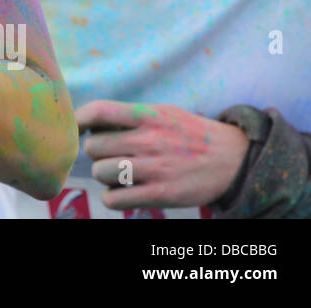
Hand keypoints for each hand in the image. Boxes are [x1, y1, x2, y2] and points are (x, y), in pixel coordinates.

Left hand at [78, 100, 247, 209]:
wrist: (234, 159)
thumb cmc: (189, 134)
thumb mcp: (163, 113)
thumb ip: (129, 116)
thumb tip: (89, 122)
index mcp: (148, 116)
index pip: (99, 111)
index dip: (79, 119)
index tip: (76, 127)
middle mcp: (149, 140)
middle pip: (94, 146)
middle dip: (95, 152)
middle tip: (109, 155)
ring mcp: (155, 168)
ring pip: (101, 172)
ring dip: (104, 174)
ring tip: (118, 173)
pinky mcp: (161, 194)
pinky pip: (115, 199)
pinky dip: (112, 197)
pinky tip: (123, 192)